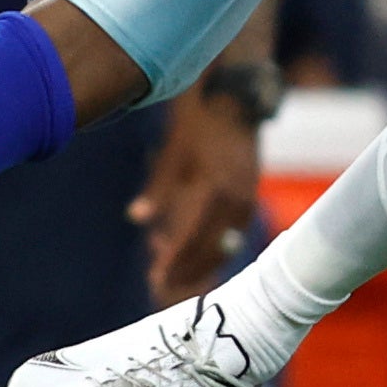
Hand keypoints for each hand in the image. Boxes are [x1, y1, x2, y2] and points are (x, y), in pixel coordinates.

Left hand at [135, 86, 264, 303]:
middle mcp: (234, 201)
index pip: (191, 237)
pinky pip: (232, 236)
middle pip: (210, 250)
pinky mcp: (250, 201)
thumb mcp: (174, 154)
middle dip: (185, 270)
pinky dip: (212, 248)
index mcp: (213, 189)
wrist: (236, 103)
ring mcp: (246, 202)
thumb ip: (158, 190)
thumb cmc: (198, 126)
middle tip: (159, 283)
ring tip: (172, 274)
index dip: (173, 260)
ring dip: (199, 263)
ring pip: (224, 247)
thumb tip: (136, 218)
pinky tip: (192, 254)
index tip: (154, 277)